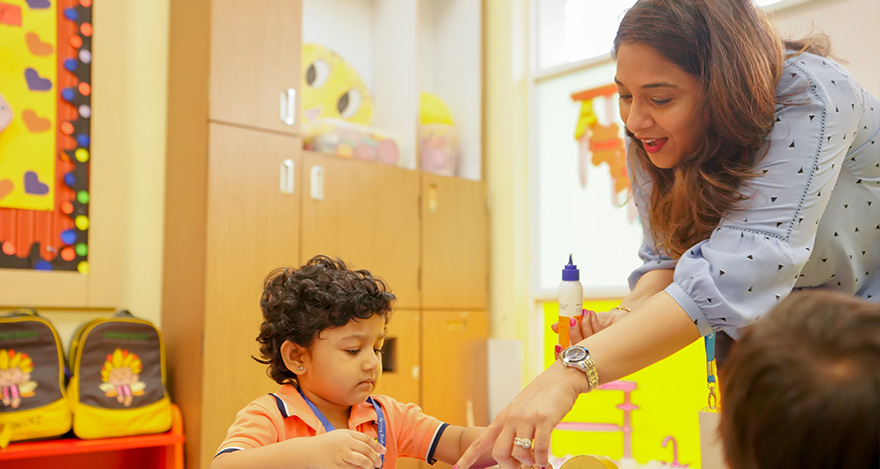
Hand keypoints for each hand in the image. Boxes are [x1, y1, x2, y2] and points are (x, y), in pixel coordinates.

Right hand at [304, 429, 385, 468]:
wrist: (308, 451)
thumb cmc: (324, 444)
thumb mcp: (338, 435)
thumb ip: (352, 438)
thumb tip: (370, 445)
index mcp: (346, 434)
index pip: (366, 439)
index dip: (377, 446)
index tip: (383, 451)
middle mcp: (345, 443)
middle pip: (366, 451)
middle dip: (375, 457)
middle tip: (379, 463)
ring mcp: (341, 455)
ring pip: (362, 461)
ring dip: (369, 465)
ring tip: (372, 467)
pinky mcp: (338, 466)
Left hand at [454, 362, 584, 468]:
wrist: (560, 378)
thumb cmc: (541, 396)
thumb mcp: (520, 410)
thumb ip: (512, 427)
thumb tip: (513, 450)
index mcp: (503, 418)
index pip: (481, 441)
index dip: (468, 457)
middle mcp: (511, 418)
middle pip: (499, 453)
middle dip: (509, 466)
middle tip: (521, 467)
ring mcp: (527, 419)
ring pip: (519, 452)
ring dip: (529, 463)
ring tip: (538, 462)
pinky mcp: (544, 419)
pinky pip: (539, 448)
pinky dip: (542, 459)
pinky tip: (546, 461)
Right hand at [551, 308, 631, 350]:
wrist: (618, 317)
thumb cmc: (598, 322)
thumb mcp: (580, 322)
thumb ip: (565, 325)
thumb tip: (553, 327)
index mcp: (579, 352)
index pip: (566, 361)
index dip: (560, 356)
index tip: (558, 345)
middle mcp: (589, 355)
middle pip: (576, 352)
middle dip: (573, 334)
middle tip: (572, 320)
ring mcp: (600, 353)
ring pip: (587, 342)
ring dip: (584, 324)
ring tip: (585, 312)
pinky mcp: (611, 346)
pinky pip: (598, 336)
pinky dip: (593, 323)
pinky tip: (592, 315)